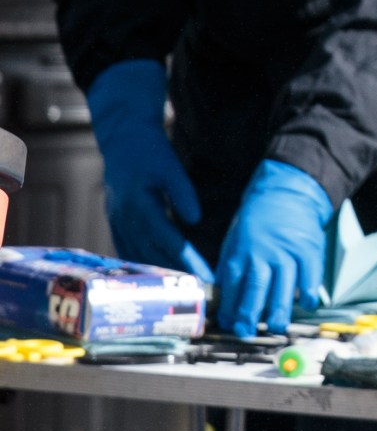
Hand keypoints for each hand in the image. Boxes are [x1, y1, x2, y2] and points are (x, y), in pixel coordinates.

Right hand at [87, 59, 210, 280]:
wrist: (122, 138)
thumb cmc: (149, 151)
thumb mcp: (170, 167)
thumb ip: (183, 193)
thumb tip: (195, 219)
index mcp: (140, 206)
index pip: (169, 241)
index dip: (188, 261)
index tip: (205, 277)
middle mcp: (125, 218)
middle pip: (153, 254)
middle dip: (176, 275)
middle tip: (198, 292)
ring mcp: (118, 221)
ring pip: (139, 254)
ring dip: (158, 274)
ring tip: (180, 291)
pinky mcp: (117, 220)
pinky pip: (128, 248)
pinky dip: (142, 263)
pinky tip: (153, 276)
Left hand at [213, 160, 332, 335]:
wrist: (287, 193)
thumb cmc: (258, 219)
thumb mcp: (235, 238)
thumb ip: (231, 266)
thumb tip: (225, 295)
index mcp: (241, 251)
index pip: (232, 285)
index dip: (230, 307)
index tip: (229, 323)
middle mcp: (263, 253)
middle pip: (256, 288)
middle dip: (250, 314)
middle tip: (247, 332)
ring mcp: (288, 252)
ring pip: (283, 287)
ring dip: (279, 311)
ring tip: (275, 326)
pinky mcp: (310, 251)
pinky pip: (310, 277)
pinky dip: (309, 293)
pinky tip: (306, 304)